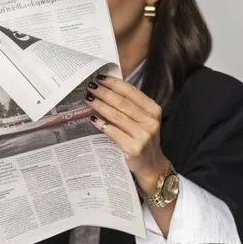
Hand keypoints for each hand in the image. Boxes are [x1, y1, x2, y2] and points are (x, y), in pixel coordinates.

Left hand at [86, 73, 169, 196]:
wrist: (151, 165)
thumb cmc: (143, 139)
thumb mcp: (143, 120)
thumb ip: (131, 106)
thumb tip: (107, 88)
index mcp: (153, 110)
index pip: (131, 92)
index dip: (115, 83)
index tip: (101, 78)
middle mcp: (150, 122)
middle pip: (122, 103)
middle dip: (104, 93)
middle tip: (90, 87)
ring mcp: (142, 135)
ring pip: (117, 116)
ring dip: (100, 106)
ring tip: (89, 100)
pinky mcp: (133, 147)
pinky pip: (113, 132)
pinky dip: (101, 124)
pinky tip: (92, 118)